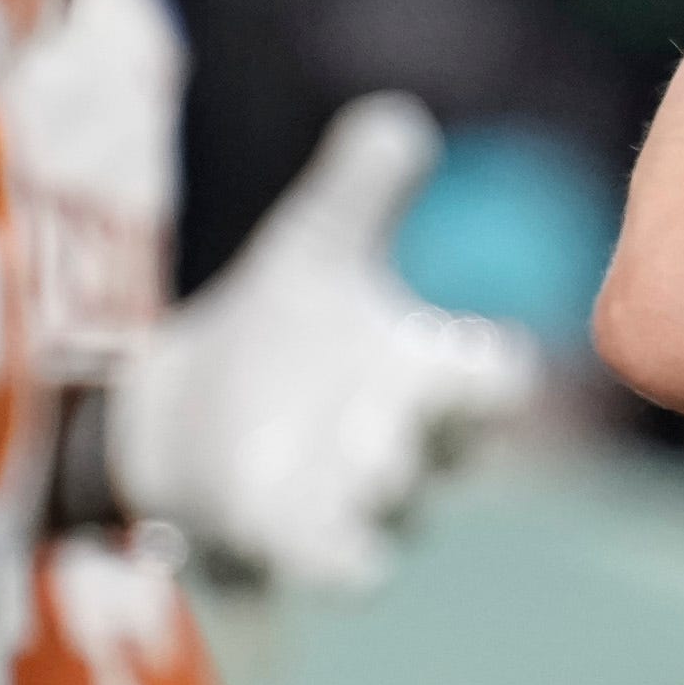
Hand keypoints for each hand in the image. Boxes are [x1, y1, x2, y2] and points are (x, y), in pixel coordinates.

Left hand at [109, 93, 545, 594]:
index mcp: (430, 370)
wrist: (185, 415)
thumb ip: (363, 184)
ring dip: (385, 481)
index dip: (497, 374)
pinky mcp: (298, 543)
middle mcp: (411, 442)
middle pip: (455, 443)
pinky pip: (345, 567)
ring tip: (363, 452)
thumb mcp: (317, 243)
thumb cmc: (281, 329)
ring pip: (403, 509)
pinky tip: (326, 541)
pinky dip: (343, 558)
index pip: (498, 380)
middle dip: (437, 423)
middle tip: (406, 398)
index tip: (480, 353)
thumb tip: (398, 116)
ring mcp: (358, 500)